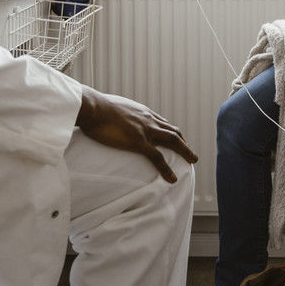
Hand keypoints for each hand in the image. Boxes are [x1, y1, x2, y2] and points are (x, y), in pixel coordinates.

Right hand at [75, 87, 197, 182]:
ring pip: (173, 141)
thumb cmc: (94, 107)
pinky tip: (172, 178)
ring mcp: (145, 130)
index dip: (171, 131)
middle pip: (173, 131)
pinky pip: (157, 158)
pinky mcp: (138, 142)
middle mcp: (148, 119)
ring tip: (193, 161)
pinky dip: (167, 169)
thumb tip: (109, 116)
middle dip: (184, 142)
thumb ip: (115, 113)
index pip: (162, 122)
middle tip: (191, 152)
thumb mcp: (110, 107)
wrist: (91, 107)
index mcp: (141, 112)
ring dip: (185, 151)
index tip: (177, 139)